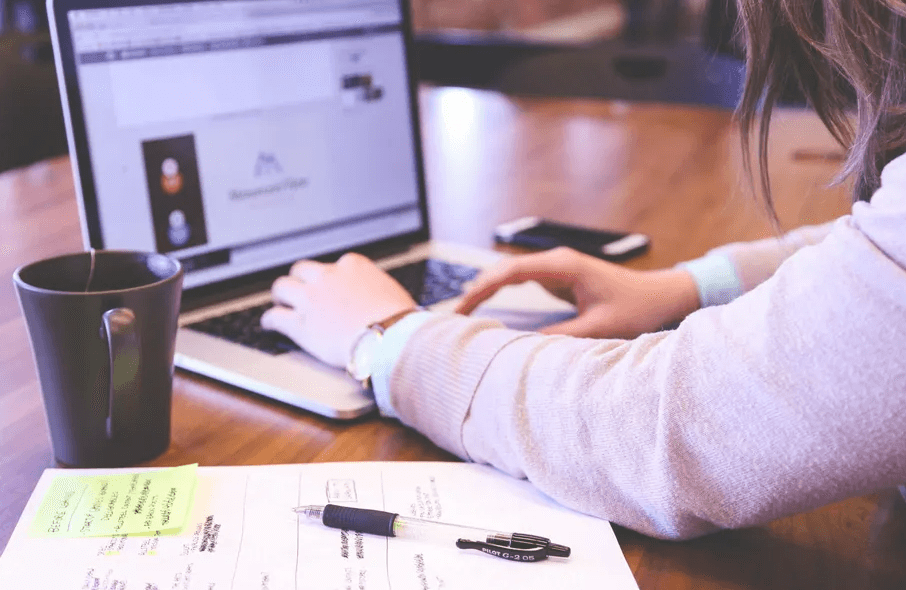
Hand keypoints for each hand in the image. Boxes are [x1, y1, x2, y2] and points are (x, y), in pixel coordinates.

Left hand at [260, 253, 416, 367]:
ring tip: (280, 302)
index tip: (329, 286)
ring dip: (281, 295)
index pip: (333, 265)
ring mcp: (311, 299)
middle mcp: (328, 277)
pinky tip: (270, 324)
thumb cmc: (399, 320)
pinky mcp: (300, 324)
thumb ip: (375, 289)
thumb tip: (377, 297)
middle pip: (302, 269)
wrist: (390, 339)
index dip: (329, 278)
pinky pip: (275, 316)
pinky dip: (270, 320)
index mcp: (352, 266)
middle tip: (299, 289)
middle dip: (300, 279)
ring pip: (282, 287)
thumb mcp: (392, 292)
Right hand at [455, 247, 699, 338]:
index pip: (511, 272)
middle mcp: (556, 262)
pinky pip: (521, 282)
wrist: (661, 296)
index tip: (462, 308)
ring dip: (486, 291)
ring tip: (462, 315)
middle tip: (453, 317)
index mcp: (564, 266)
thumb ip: (560, 337)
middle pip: (504, 271)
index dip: (482, 289)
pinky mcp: (559, 278)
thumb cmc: (636, 308)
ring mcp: (557, 268)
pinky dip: (501, 294)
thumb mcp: (598, 328)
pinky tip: (486, 308)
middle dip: (477, 290)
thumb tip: (522, 347)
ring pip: (509, 275)